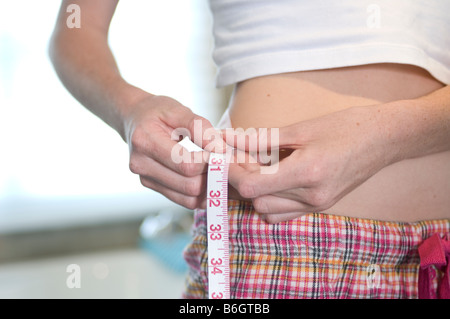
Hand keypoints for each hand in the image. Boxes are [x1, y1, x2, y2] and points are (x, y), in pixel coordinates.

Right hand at [124, 94, 220, 209]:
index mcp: (145, 141)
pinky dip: (201, 194)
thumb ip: (200, 128)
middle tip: (226, 164)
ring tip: (219, 171)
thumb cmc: (157, 111)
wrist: (133, 117)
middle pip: (189, 185)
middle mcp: (141, 165)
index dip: (210, 162)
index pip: (186, 164)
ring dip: (209, 187)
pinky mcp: (151, 186)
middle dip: (212, 176)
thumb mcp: (177, 110)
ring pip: (188, 198)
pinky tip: (208, 178)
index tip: (225, 154)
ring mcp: (144, 179)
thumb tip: (221, 149)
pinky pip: (183, 200)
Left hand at [225, 106, 390, 222]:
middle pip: (257, 201)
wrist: (383, 139)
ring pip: (268, 211)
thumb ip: (260, 139)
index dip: (232, 173)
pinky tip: (274, 180)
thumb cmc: (344, 127)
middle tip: (240, 157)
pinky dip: (271, 200)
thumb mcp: (300, 129)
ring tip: (257, 167)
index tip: (224, 157)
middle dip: (242, 181)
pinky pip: (284, 213)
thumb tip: (227, 140)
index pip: (253, 186)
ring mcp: (318, 205)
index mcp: (307, 173)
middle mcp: (312, 197)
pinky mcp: (321, 207)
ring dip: (255, 192)